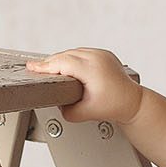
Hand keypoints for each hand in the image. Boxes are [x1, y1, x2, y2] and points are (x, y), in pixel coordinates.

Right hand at [23, 47, 142, 124]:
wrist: (133, 102)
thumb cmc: (114, 107)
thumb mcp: (86, 113)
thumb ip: (67, 111)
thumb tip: (56, 104)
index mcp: (92, 69)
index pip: (62, 63)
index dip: (45, 66)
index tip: (31, 67)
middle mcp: (97, 58)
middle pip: (65, 55)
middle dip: (49, 62)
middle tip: (34, 68)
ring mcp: (102, 54)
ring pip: (73, 52)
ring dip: (60, 59)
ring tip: (47, 68)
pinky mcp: (104, 54)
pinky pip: (82, 52)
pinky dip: (71, 58)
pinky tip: (64, 64)